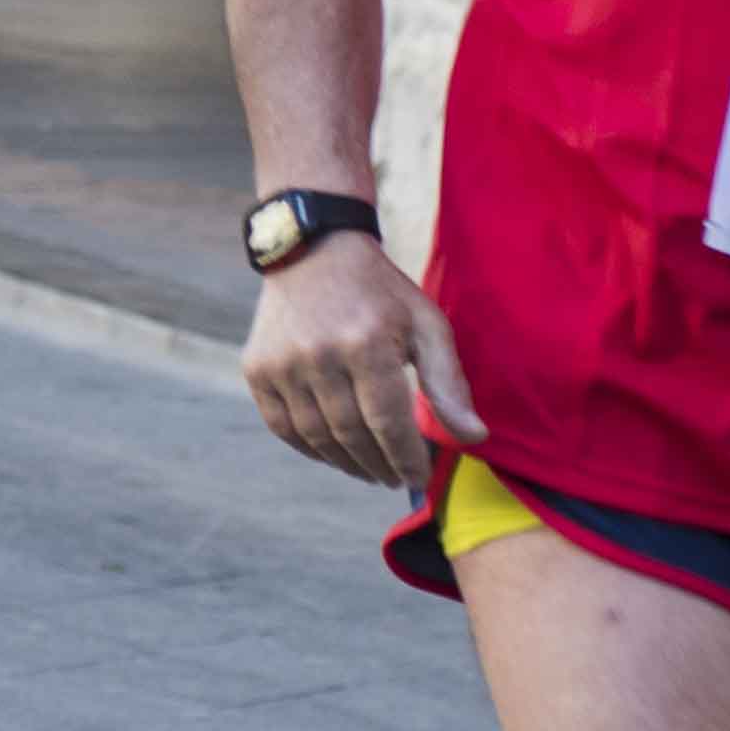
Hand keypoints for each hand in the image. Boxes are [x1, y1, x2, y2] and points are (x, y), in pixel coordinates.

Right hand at [241, 229, 479, 490]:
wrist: (313, 251)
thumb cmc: (381, 293)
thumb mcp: (426, 325)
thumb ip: (449, 384)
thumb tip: (472, 438)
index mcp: (367, 344)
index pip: (388, 423)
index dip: (406, 459)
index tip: (420, 479)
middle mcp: (318, 355)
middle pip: (352, 435)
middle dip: (379, 466)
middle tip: (395, 478)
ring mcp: (281, 363)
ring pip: (317, 436)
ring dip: (347, 463)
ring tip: (369, 470)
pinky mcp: (257, 368)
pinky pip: (282, 426)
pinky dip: (309, 448)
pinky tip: (333, 453)